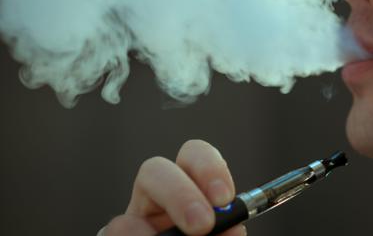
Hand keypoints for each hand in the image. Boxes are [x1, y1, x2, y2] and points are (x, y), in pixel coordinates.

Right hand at [98, 140, 246, 235]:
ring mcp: (128, 231)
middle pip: (153, 171)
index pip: (193, 159)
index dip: (208, 168)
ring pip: (122, 223)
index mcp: (190, 197)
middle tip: (202, 225)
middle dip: (179, 193)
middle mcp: (154, 207)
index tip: (224, 198)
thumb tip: (234, 229)